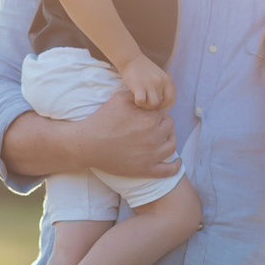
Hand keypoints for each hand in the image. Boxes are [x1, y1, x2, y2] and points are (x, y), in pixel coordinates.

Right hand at [65, 91, 179, 175]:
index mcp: (149, 120)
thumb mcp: (118, 99)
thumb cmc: (102, 120)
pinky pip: (167, 171)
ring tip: (166, 137)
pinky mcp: (145, 169)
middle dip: (164, 123)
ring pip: (172, 145)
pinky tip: (177, 162)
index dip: (157, 112)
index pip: (163, 112)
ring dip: (171, 139)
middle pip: (169, 127)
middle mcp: (153, 137)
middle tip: (156, 124)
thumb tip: (146, 93)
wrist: (87, 144)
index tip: (151, 114)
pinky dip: (175, 167)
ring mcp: (150, 155)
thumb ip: (136, 95)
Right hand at [118, 55, 174, 109]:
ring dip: (145, 106)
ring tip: (141, 101)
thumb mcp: (158, 76)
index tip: (156, 104)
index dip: (163, 104)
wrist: (130, 58)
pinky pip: (141, 101)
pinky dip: (138, 103)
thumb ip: (162, 87)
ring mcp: (150, 84)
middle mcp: (160, 82)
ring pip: (152, 104)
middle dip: (151, 105)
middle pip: (159, 103)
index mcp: (166, 80)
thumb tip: (163, 105)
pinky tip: (135, 98)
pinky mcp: (139, 86)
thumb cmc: (143, 70)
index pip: (170, 98)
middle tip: (145, 101)